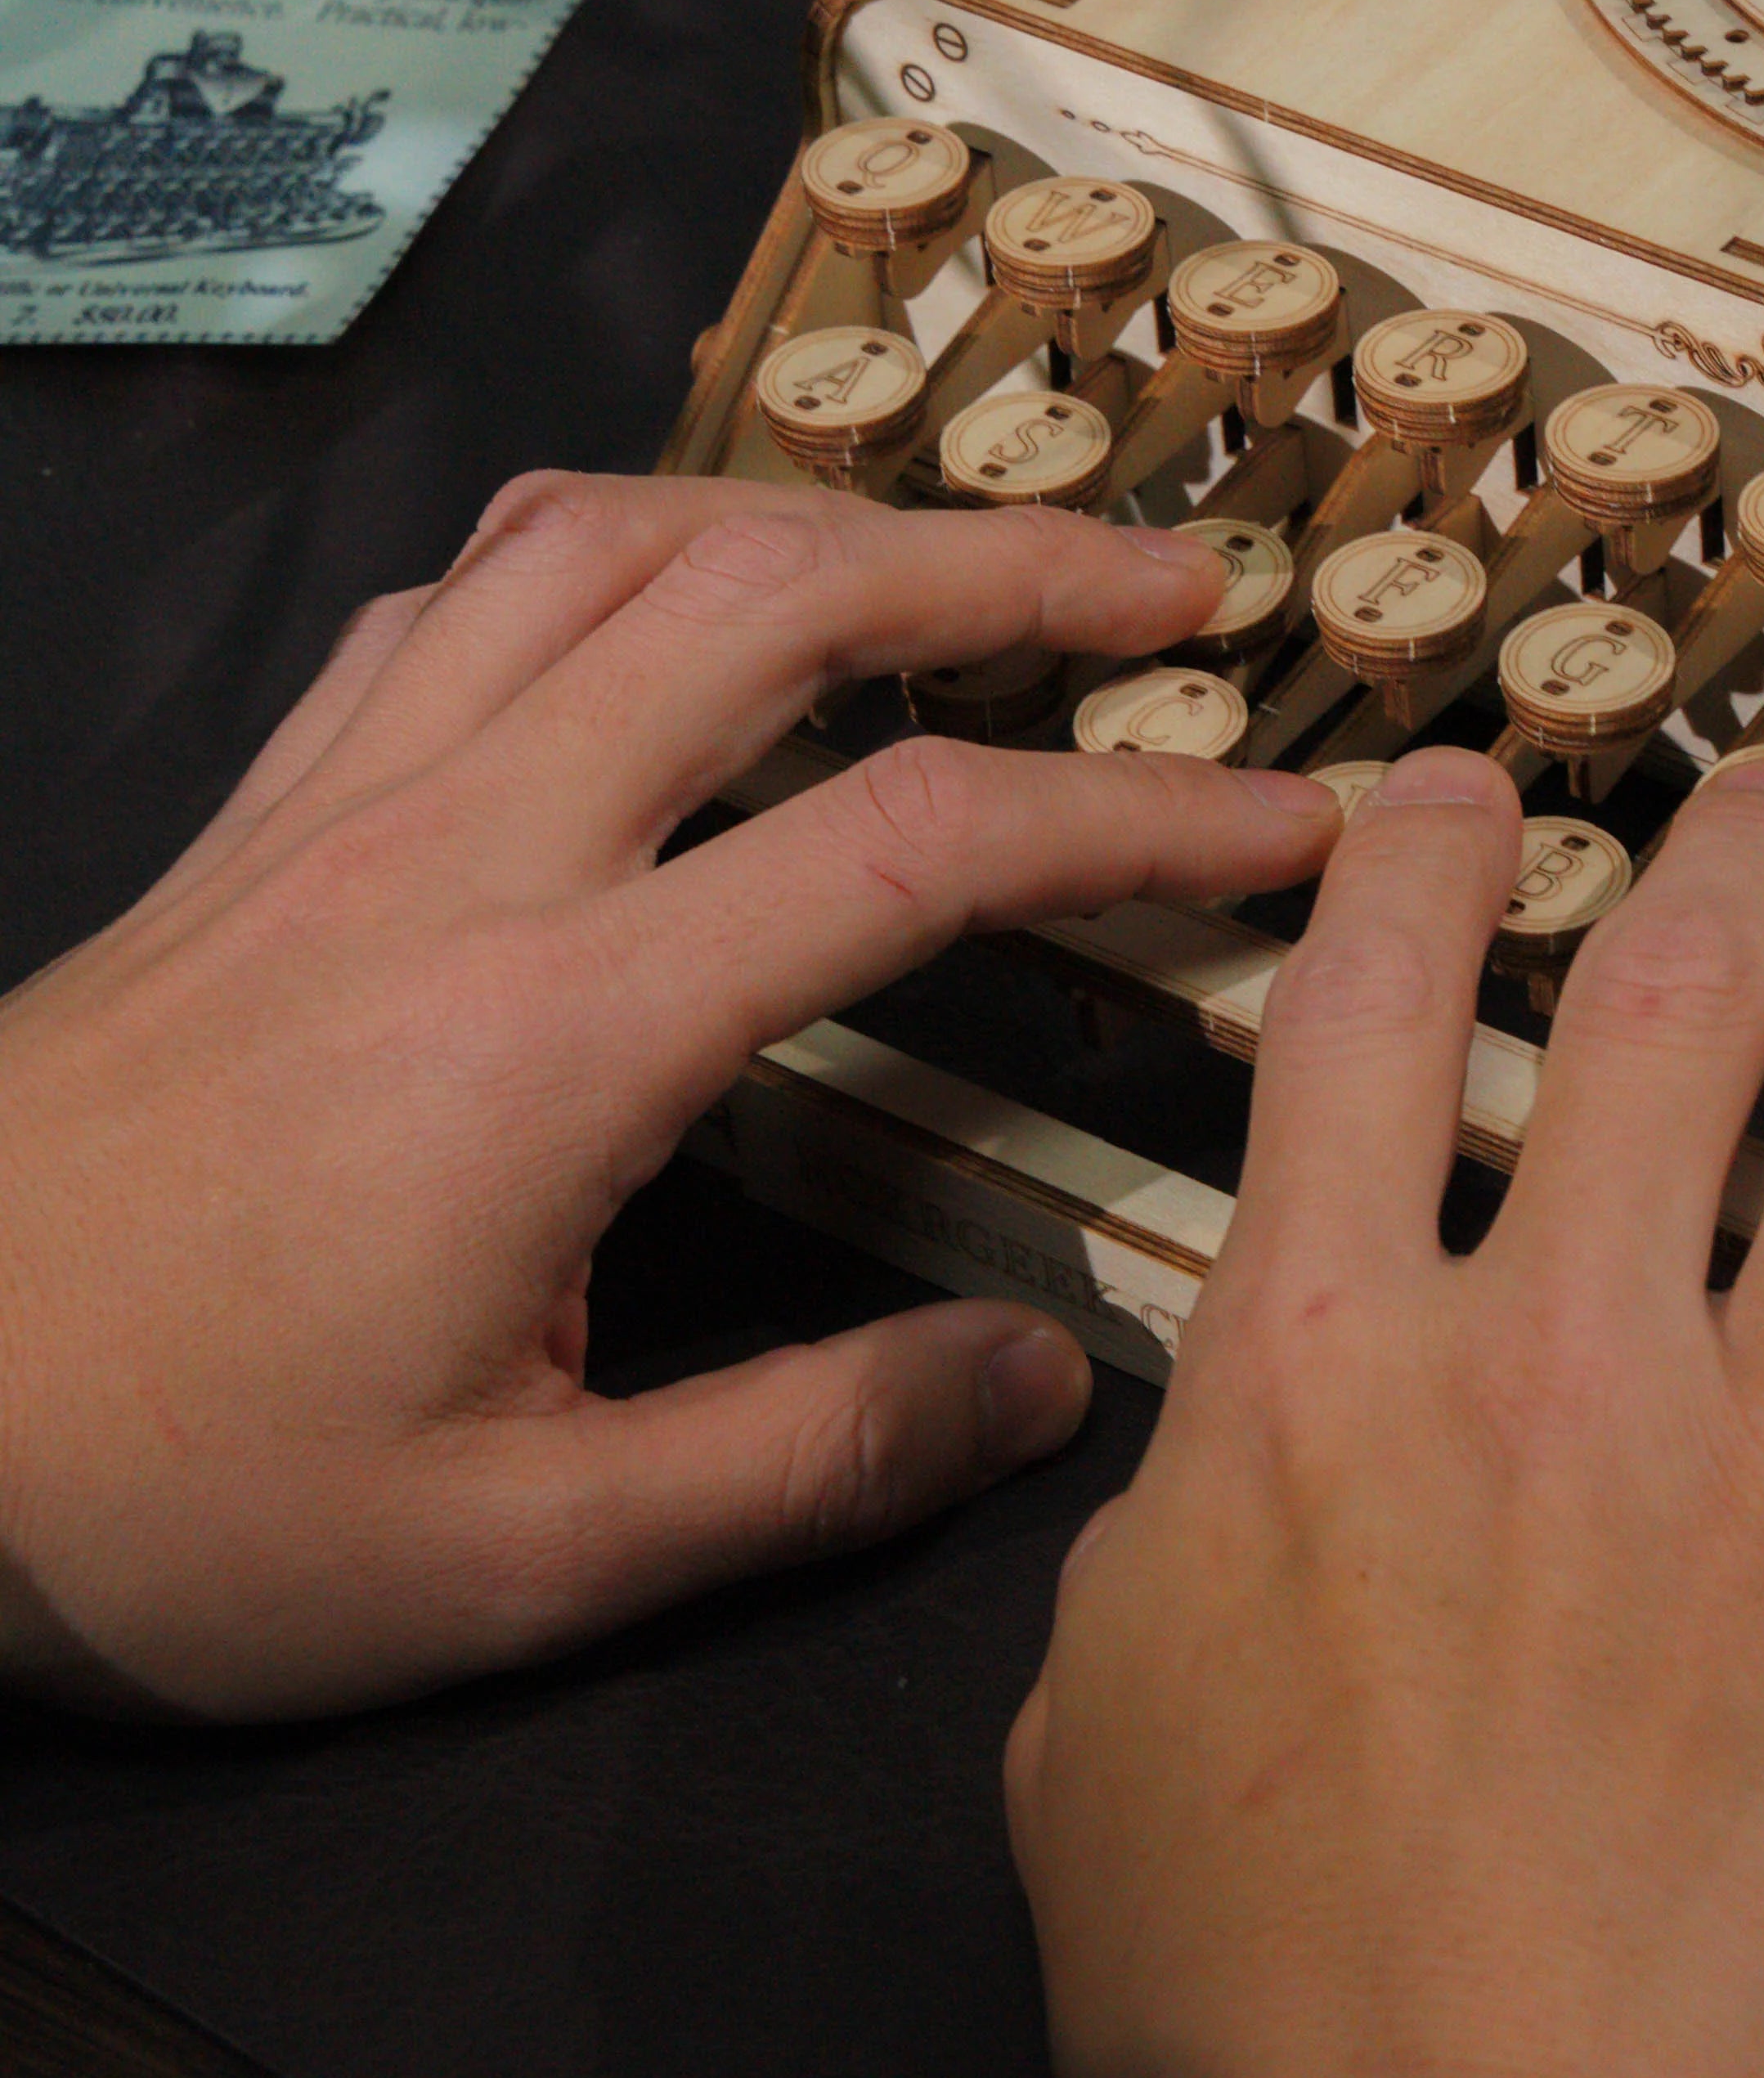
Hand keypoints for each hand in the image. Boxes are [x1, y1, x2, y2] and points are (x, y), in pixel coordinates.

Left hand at [0, 471, 1334, 1718]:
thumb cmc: (163, 1501)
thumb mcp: (507, 1563)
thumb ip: (804, 1462)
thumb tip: (1050, 1388)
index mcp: (558, 1033)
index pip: (921, 846)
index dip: (1140, 814)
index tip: (1286, 819)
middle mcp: (465, 857)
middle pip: (777, 598)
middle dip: (1014, 564)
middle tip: (1175, 587)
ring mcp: (345, 803)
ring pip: (611, 538)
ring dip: (816, 515)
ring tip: (952, 556)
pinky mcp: (260, 809)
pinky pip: (459, 587)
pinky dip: (616, 543)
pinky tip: (673, 603)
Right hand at [1005, 741, 1763, 2077]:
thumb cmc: (1250, 2000)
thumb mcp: (1099, 1708)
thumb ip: (1181, 1509)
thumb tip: (1239, 1420)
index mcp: (1325, 1364)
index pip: (1373, 1018)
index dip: (1421, 866)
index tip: (1466, 794)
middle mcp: (1563, 1356)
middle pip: (1671, 1005)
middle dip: (1738, 854)